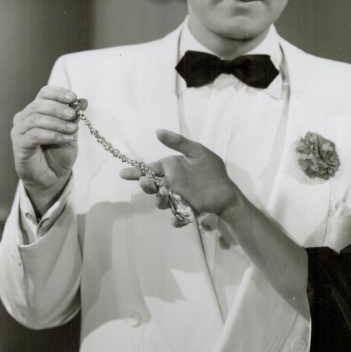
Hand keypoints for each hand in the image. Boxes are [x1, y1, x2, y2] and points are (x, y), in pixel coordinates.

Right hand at [11, 86, 79, 213]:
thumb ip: (74, 117)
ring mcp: (19, 132)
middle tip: (73, 115)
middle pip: (39, 104)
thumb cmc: (59, 153)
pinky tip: (66, 139)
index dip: (58, 93)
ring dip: (57, 123)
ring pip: (36, 119)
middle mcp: (24, 118)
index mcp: (36, 111)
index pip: (44, 94)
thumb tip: (83, 101)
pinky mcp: (19, 146)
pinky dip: (53, 135)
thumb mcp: (70, 132)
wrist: (53, 177)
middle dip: (58, 108)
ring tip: (72, 130)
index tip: (73, 98)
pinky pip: (34, 135)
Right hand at [120, 130, 239, 220]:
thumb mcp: (196, 151)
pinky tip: (177, 219)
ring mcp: (177, 198)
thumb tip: (158, 131)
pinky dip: (176, 220)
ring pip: (161, 202)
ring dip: (159, 199)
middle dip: (145, 185)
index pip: (149, 170)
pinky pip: (177, 217)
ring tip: (164, 192)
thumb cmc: (211, 169)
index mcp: (171, 169)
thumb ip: (178, 142)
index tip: (124, 173)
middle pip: (151, 187)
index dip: (136, 172)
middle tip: (146, 182)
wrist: (226, 189)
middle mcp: (170, 184)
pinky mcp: (186, 210)